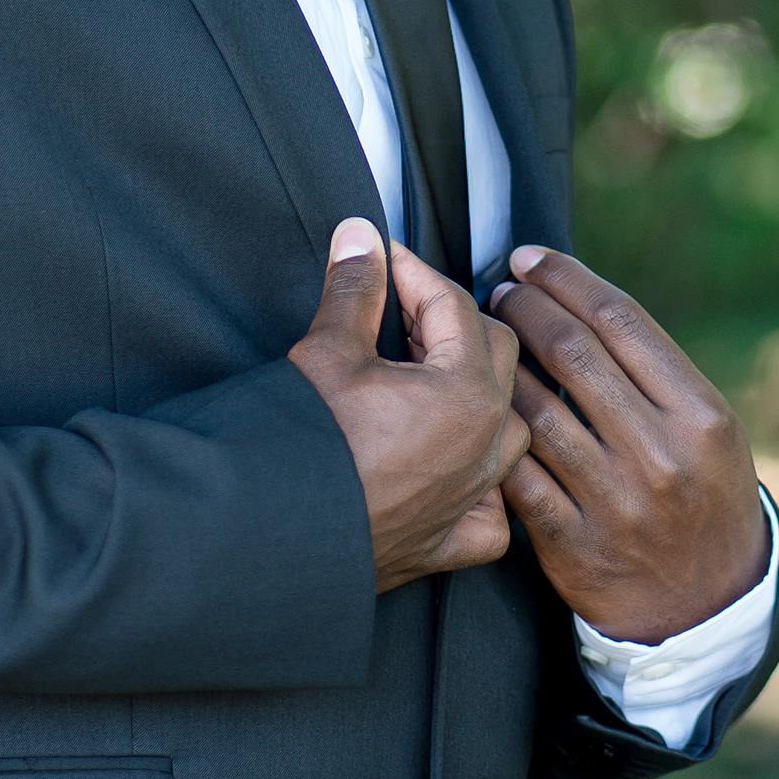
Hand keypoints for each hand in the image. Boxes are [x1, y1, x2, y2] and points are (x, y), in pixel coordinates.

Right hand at [290, 220, 531, 592]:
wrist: (272, 534)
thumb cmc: (304, 446)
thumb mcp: (328, 351)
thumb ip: (356, 289)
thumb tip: (360, 237)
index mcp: (467, 393)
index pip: (454, 306)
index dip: (414, 272)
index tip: (382, 260)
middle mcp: (487, 447)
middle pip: (496, 356)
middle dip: (449, 321)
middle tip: (397, 309)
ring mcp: (476, 498)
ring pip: (507, 427)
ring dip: (473, 392)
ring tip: (422, 374)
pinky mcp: (452, 542)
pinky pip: (492, 507)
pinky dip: (479, 482)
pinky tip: (448, 464)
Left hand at [491, 247, 767, 641]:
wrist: (702, 608)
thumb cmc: (701, 497)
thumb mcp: (708, 432)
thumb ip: (656, 374)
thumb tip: (580, 299)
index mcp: (701, 416)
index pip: (622, 321)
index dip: (566, 279)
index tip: (530, 258)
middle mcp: (661, 455)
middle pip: (573, 353)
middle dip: (526, 308)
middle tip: (502, 290)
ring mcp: (615, 501)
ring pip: (535, 407)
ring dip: (500, 362)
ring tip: (486, 337)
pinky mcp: (573, 542)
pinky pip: (517, 470)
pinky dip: (494, 431)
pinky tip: (480, 404)